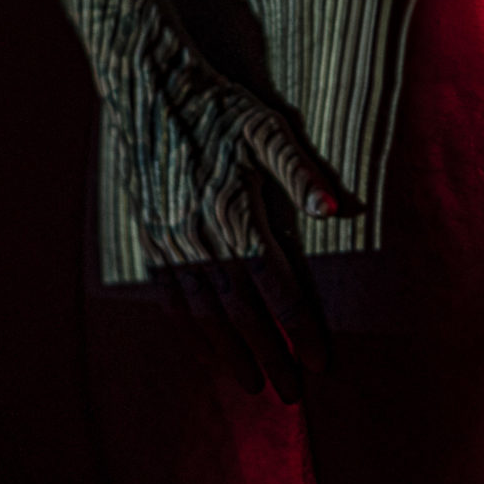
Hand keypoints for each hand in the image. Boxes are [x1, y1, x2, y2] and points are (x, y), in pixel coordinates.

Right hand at [147, 72, 364, 400]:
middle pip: (241, 312)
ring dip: (230, 352)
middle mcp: (200, 237)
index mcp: (234, 212)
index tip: (321, 364)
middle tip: (293, 395)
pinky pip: (171, 295)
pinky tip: (206, 347)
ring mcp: (170, 241)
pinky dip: (191, 327)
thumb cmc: (217, 105)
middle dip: (271, 356)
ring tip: (252, 384)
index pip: (276, 287)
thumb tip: (336, 207)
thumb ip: (300, 171)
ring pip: (204, 312)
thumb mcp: (266, 128)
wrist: (147, 88)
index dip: (300, 329)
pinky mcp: (150, 236)